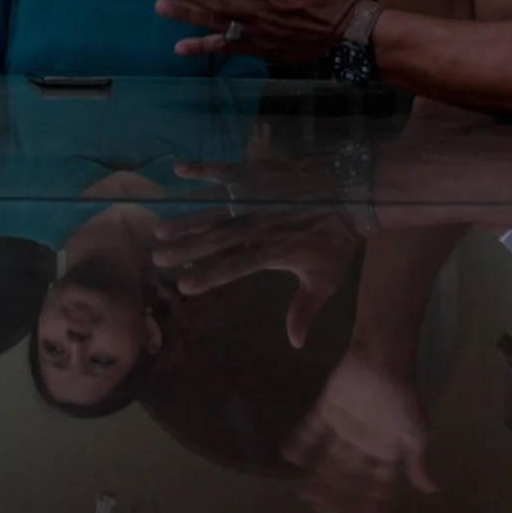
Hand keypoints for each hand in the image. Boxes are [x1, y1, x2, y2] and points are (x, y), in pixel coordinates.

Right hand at [153, 160, 363, 347]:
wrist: (353, 190)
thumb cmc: (337, 238)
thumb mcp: (325, 278)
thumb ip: (305, 309)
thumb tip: (295, 343)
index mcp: (270, 251)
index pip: (234, 267)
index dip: (209, 276)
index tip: (185, 286)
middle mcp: (256, 225)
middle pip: (215, 240)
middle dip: (185, 249)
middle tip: (157, 257)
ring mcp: (254, 198)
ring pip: (213, 211)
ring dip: (186, 219)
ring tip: (160, 228)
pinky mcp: (255, 174)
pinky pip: (223, 171)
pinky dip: (201, 169)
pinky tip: (178, 170)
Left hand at [155, 0, 358, 64]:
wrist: (347, 36)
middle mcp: (260, 11)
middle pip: (216, 0)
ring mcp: (257, 32)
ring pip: (216, 24)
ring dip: (187, 15)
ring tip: (161, 8)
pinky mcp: (258, 49)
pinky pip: (227, 48)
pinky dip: (203, 48)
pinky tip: (180, 48)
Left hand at [284, 349, 438, 512]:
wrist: (383, 356)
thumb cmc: (402, 395)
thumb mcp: (417, 431)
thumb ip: (419, 461)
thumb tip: (432, 490)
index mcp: (388, 449)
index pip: (379, 484)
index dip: (371, 502)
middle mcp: (365, 442)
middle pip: (350, 475)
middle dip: (337, 494)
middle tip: (321, 508)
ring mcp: (346, 426)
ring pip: (330, 459)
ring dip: (319, 476)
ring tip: (305, 492)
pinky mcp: (328, 409)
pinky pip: (312, 430)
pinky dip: (301, 443)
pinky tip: (289, 456)